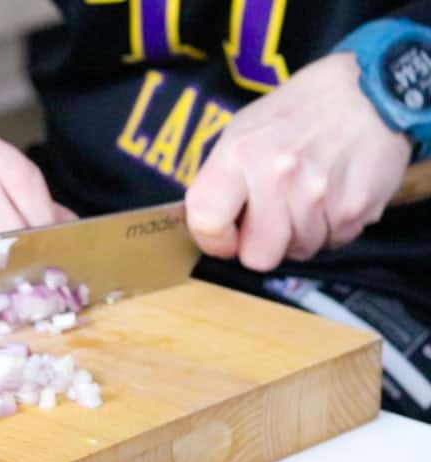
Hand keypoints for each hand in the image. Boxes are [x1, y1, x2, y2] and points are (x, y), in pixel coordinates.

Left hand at [186, 52, 412, 271]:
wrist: (370, 89)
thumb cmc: (299, 111)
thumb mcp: (244, 130)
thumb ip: (224, 180)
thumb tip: (212, 227)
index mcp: (239, 154)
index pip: (207, 222)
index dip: (214, 241)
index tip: (227, 238)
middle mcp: (276, 175)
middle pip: (258, 257)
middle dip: (263, 245)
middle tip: (273, 220)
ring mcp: (318, 194)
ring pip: (299, 251)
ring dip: (301, 233)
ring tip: (310, 196)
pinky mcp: (355, 208)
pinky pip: (334, 242)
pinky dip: (333, 226)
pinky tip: (335, 194)